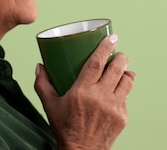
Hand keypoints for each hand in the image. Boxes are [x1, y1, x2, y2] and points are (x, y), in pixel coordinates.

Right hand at [34, 34, 135, 149]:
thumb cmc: (65, 128)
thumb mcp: (50, 106)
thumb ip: (43, 84)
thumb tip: (40, 66)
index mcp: (82, 91)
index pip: (97, 62)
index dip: (105, 47)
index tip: (112, 37)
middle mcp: (100, 97)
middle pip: (117, 68)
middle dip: (121, 57)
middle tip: (118, 54)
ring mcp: (114, 107)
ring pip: (127, 81)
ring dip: (126, 72)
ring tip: (122, 68)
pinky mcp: (123, 116)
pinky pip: (126, 97)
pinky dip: (123, 90)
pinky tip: (118, 89)